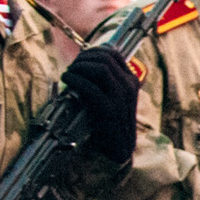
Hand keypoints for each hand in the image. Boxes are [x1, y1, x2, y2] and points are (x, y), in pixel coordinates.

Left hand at [62, 47, 139, 165]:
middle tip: (72, 67)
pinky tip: (68, 80)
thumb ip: (107, 82)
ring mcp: (120, 97)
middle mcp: (128, 86)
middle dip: (84, 59)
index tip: (81, 58)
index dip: (93, 52)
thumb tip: (84, 64)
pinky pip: (90, 87)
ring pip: (100, 69)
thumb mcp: (115, 97)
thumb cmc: (111, 121)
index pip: (114, 54)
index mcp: (131, 81)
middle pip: (105, 59)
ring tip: (69, 73)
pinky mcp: (109, 109)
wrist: (119, 147)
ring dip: (80, 67)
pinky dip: (75, 80)